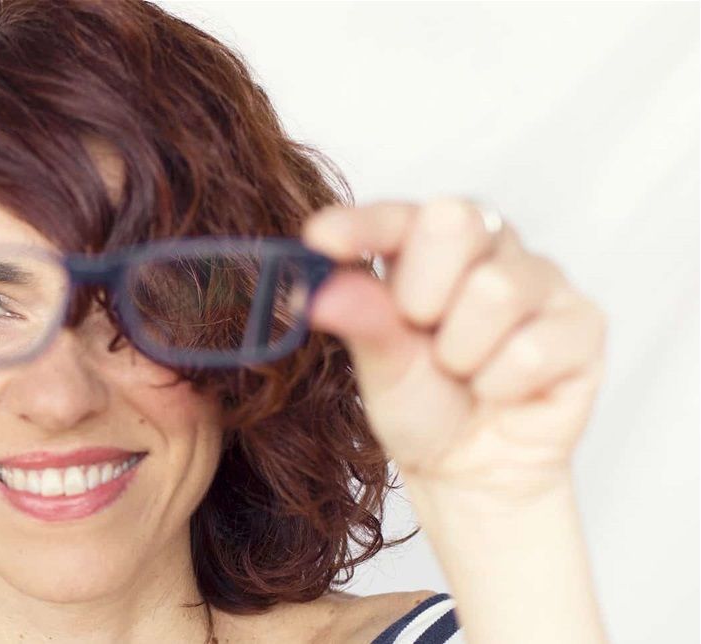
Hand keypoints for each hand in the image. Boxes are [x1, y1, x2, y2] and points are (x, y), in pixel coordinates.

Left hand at [300, 198, 606, 500]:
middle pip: (453, 222)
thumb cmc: (421, 402)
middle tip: (422, 334)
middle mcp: (489, 245)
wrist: (472, 469)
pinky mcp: (584, 322)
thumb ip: (361, 320)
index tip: (320, 240)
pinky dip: (501, 384)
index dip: (360, 224)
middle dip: (421, 294)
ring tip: (463, 372)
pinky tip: (502, 390)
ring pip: (495, 291)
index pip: (395, 215)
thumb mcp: (379, 363)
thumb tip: (320, 293)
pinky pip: (532, 348)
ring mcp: (542, 278)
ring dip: (461, 353)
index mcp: (426, 242)